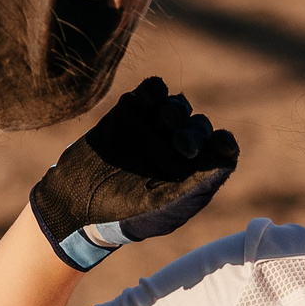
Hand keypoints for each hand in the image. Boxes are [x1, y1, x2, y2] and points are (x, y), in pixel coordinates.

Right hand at [29, 77, 239, 270]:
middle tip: (181, 145)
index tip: (218, 146)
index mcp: (193, 173)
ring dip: (175, 110)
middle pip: (199, 127)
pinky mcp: (132, 112)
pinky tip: (146, 100)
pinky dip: (154, 91)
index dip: (223, 144)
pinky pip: (152, 91)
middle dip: (195, 132)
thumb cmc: (124, 214)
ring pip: (178, 106)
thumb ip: (195, 183)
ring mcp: (155, 128)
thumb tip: (227, 160)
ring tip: (163, 121)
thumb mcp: (163, 206)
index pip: (221, 150)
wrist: (76, 202)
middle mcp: (178, 148)